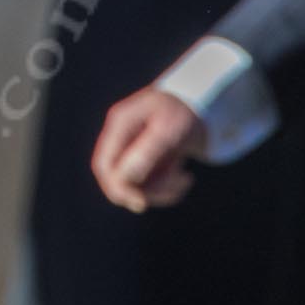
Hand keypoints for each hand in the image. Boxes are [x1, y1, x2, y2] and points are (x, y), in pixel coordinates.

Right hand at [91, 85, 206, 212]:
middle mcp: (121, 138)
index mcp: (121, 125)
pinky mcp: (144, 160)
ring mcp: (131, 150)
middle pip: (115, 179)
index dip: (118, 187)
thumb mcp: (170, 130)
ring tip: (186, 178)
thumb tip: (124, 180)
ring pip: (134, 186)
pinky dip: (167, 189)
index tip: (143, 202)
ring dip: (162, 191)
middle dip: (145, 192)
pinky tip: (184, 178)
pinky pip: (148, 185)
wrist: (201, 103)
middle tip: (177, 187)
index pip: (104, 165)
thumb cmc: (184, 112)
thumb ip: (146, 153)